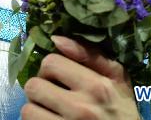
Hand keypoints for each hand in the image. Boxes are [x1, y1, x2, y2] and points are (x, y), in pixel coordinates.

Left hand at [20, 35, 139, 119]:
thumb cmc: (122, 112)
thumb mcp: (118, 81)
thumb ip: (91, 55)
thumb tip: (56, 38)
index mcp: (97, 87)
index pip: (51, 62)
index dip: (50, 68)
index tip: (58, 77)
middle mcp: (82, 108)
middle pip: (34, 85)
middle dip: (40, 88)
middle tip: (51, 95)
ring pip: (28, 108)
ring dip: (36, 108)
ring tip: (50, 110)